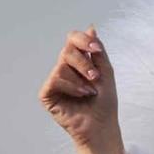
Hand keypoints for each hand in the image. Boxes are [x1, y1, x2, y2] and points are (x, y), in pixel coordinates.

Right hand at [40, 28, 125, 153]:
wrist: (102, 126)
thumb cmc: (105, 103)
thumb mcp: (106, 73)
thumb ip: (98, 51)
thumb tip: (91, 27)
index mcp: (77, 61)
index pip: (73, 40)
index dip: (82, 40)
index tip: (96, 49)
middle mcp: (64, 68)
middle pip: (67, 50)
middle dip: (84, 62)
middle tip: (95, 77)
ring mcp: (54, 81)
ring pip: (62, 65)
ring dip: (80, 79)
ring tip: (89, 92)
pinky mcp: (47, 93)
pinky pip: (56, 79)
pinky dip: (71, 87)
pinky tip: (80, 96)